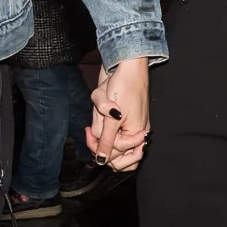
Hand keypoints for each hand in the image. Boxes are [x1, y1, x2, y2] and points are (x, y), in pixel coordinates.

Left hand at [86, 58, 149, 172]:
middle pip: (116, 156)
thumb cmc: (124, 88)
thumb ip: (107, 140)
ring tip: (97, 118)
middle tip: (90, 132)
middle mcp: (135, 136)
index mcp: (137, 137)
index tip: (89, 134)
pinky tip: (100, 113)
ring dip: (101, 130)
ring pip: (112, 142)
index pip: (115, 158)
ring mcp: (130, 127)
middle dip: (101, 141)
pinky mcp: (124, 118)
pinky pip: (112, 129)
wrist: (127, 66)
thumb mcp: (112, 116)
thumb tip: (101, 160)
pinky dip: (104, 122)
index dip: (100, 149)